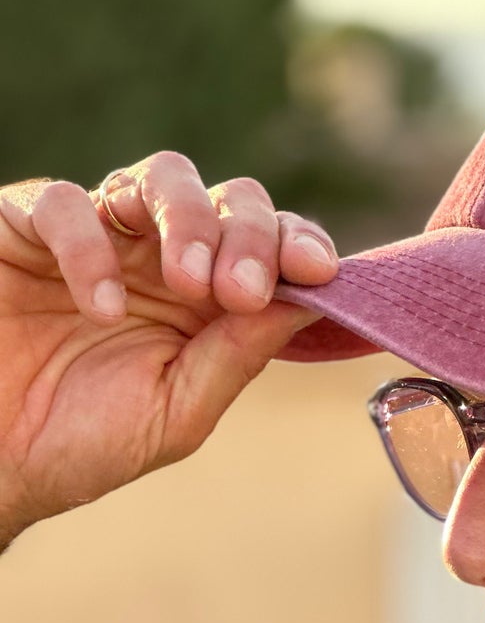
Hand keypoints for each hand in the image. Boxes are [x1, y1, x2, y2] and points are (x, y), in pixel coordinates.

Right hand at [0, 152, 338, 542]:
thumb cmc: (81, 445)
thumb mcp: (177, 410)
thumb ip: (239, 354)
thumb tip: (313, 300)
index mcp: (207, 300)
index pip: (270, 245)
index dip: (297, 245)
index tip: (317, 271)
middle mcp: (158, 256)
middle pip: (228, 198)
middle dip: (249, 234)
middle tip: (240, 290)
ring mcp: (96, 235)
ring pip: (161, 177)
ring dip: (190, 219)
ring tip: (189, 282)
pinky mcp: (23, 229)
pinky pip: (65, 203)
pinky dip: (90, 247)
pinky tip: (102, 308)